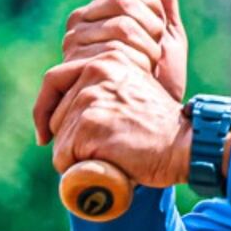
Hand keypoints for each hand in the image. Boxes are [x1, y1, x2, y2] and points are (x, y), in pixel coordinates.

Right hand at [34, 0, 186, 146]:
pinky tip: (131, 78)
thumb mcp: (169, 39)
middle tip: (151, 61)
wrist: (147, 129)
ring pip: (121, 27)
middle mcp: (79, 25)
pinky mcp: (66, 75)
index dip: (153, 4)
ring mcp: (72, 49)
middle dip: (153, 32)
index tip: (160, 32)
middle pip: (125, 3)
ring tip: (142, 76)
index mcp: (99, 11)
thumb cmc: (158, 84)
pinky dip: (132, 65)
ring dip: (146, 54)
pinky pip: (110, 53)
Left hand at [46, 53, 193, 189]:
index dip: (44, 111)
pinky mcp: (89, 124)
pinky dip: (81, 170)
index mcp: (105, 60)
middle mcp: (95, 72)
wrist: (186, 144)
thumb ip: (105, 91)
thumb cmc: (162, 129)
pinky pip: (66, 158)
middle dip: (70, 140)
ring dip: (79, 158)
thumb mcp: (132, 94)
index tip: (44, 135)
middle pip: (56, 117)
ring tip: (113, 156)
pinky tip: (109, 165)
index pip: (54, 82)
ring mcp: (91, 98)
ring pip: (61, 141)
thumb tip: (69, 114)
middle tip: (102, 151)